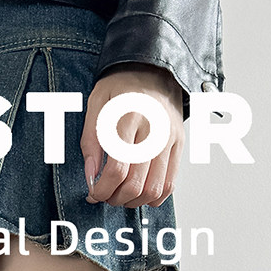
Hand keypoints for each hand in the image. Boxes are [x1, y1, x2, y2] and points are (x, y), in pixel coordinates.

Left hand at [80, 65, 184, 208]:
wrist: (154, 69)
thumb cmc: (122, 87)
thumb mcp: (96, 104)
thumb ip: (90, 140)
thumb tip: (91, 176)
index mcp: (129, 117)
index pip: (117, 168)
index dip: (102, 189)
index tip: (93, 192)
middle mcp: (153, 130)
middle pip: (136, 184)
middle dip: (115, 198)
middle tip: (105, 195)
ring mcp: (169, 139)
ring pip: (154, 189)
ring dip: (134, 202)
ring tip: (121, 195)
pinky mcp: (179, 145)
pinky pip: (170, 184)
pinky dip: (154, 197)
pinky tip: (140, 193)